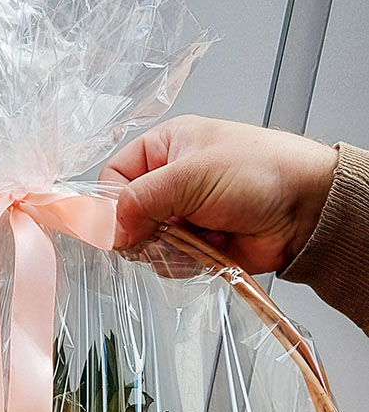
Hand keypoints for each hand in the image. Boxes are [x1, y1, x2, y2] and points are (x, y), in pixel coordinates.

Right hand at [101, 116, 337, 273]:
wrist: (306, 209)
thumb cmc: (260, 173)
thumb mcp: (190, 176)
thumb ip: (140, 200)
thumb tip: (105, 228)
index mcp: (165, 147)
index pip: (113, 177)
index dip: (111, 204)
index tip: (122, 224)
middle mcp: (171, 180)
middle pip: (126, 217)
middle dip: (142, 231)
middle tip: (164, 231)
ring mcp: (184, 215)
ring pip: (146, 245)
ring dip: (166, 249)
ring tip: (197, 237)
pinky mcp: (197, 245)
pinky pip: (170, 263)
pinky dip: (184, 263)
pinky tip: (209, 248)